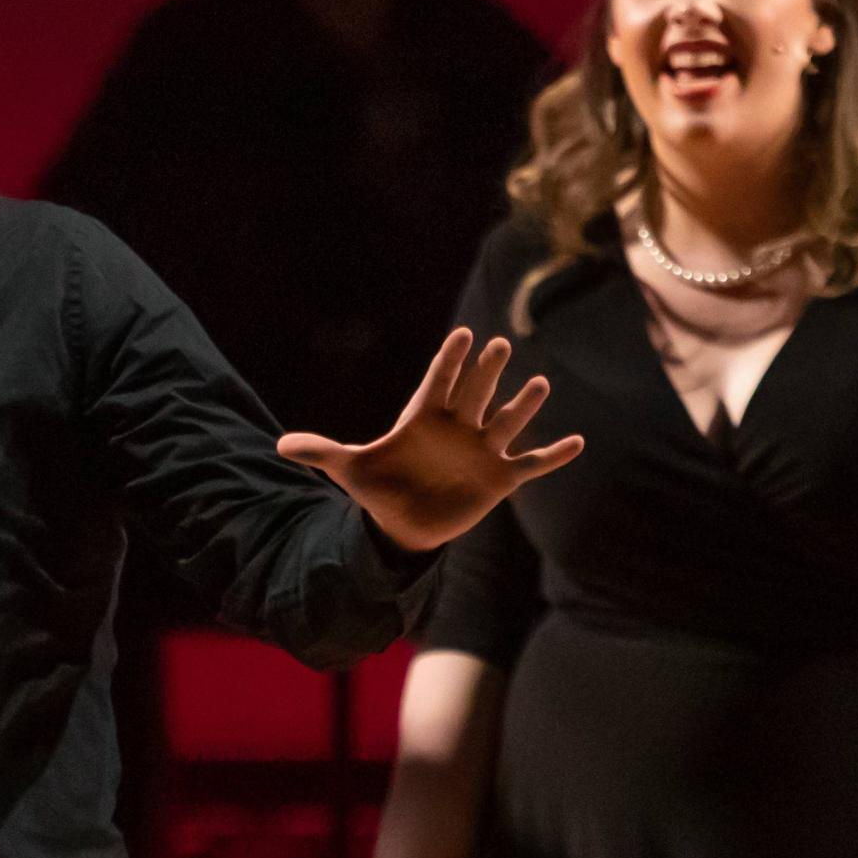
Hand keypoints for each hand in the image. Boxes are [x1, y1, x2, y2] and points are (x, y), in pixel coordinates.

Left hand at [281, 328, 583, 549]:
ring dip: (523, 407)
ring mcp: (481, 450)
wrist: (403, 522)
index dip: (448, 361)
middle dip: (486, 372)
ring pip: (507, 422)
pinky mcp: (499, 478)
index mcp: (423, 417)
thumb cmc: (379, 487)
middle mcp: (458, 426)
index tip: (461, 336)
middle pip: (475, 393)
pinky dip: (553, 456)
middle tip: (499, 344)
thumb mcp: (349, 469)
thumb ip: (321, 452)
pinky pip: (531, 463)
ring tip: (540, 385)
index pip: (437, 382)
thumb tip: (280, 446)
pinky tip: (577, 442)